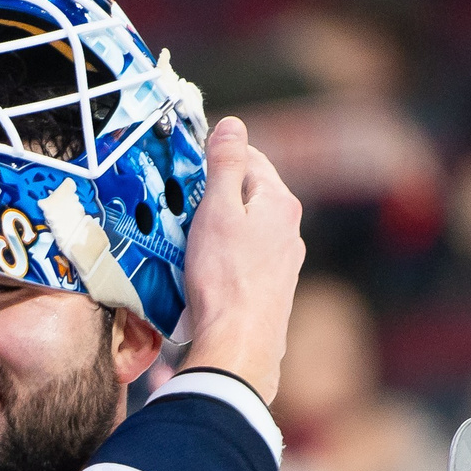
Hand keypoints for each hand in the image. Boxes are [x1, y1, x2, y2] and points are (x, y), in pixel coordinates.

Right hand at [180, 116, 304, 404]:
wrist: (239, 346)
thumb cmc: (224, 277)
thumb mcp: (216, 210)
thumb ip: (224, 165)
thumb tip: (231, 125)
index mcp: (280, 203)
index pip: (250, 158)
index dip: (216, 157)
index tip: (187, 166)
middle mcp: (290, 230)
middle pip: (248, 195)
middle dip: (215, 196)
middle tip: (181, 207)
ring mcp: (284, 263)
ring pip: (247, 230)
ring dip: (219, 229)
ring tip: (187, 243)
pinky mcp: (272, 291)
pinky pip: (245, 260)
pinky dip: (224, 258)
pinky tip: (204, 274)